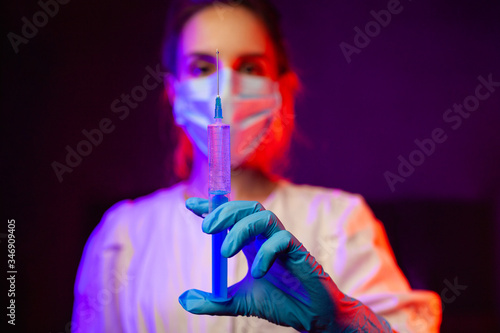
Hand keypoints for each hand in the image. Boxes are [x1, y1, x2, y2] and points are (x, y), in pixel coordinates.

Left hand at [179, 198, 391, 331]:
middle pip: (246, 208)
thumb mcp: (239, 303)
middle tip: (207, 228)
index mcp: (252, 243)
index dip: (212, 207)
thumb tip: (183, 299)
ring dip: (241, 229)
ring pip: (263, 216)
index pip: (231, 217)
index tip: (191, 204)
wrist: (312, 317)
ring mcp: (283, 242)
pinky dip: (265, 252)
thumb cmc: (281, 303)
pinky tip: (258, 272)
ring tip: (226, 252)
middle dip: (225, 212)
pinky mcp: (299, 252)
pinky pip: (282, 240)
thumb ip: (213, 301)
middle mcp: (266, 238)